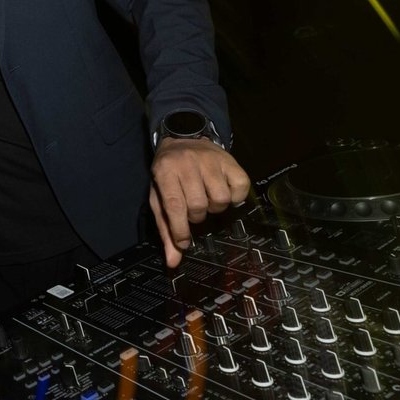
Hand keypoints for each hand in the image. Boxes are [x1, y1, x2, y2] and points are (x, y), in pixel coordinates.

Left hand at [149, 137, 250, 267]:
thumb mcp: (159, 197)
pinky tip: (223, 191)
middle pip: (199, 205)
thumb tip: (173, 261)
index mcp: (165, 171)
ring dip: (215, 207)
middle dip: (197, 216)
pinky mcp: (231, 161)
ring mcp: (211, 160)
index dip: (180, 229)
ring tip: (207, 199)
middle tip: (194, 210)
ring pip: (221, 200)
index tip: (184, 242)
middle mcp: (188, 163)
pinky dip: (234, 197)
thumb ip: (166, 229)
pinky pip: (240, 189)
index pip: (175, 205)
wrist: (183, 138)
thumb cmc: (169, 174)